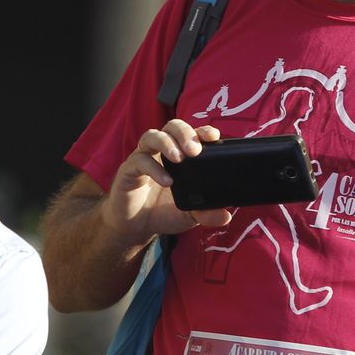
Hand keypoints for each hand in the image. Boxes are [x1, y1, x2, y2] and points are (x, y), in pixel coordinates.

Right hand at [102, 120, 233, 244]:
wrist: (135, 228)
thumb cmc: (163, 212)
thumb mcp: (189, 216)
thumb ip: (206, 214)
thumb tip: (226, 216)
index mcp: (180, 155)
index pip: (192, 134)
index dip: (203, 130)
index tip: (214, 136)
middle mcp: (161, 151)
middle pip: (172, 126)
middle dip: (185, 133)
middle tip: (195, 150)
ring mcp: (144, 157)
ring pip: (153, 135)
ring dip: (167, 143)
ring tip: (179, 158)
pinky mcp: (128, 170)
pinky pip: (139, 161)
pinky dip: (154, 168)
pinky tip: (167, 181)